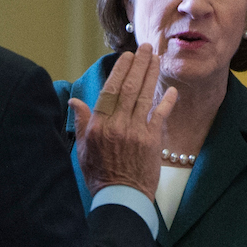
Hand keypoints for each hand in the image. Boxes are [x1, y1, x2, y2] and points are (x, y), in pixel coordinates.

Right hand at [70, 42, 177, 199]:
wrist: (120, 198)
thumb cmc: (99, 175)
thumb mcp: (83, 149)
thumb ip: (82, 121)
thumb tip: (74, 100)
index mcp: (99, 125)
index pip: (110, 90)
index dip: (120, 71)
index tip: (127, 56)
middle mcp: (117, 125)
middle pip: (130, 88)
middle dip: (139, 65)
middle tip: (146, 48)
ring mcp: (136, 132)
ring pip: (144, 96)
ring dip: (152, 75)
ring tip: (157, 58)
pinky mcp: (152, 141)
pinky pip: (160, 116)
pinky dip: (166, 102)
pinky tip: (171, 90)